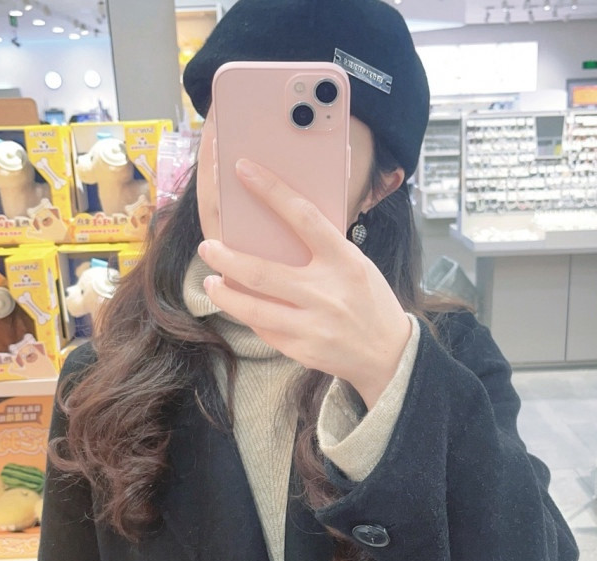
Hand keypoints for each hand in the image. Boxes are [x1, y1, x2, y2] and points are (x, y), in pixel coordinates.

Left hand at [200, 158, 410, 409]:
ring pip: (253, 308)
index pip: (304, 217)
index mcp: (344, 261)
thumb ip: (323, 251)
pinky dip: (249, 316)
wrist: (389, 354)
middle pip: (262, 272)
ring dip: (225, 294)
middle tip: (208, 248)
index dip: (272, 191)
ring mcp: (313, 325)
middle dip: (226, 259)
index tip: (244, 170)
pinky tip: (241, 307)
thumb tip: (276, 231)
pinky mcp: (303, 350)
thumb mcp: (356, 266)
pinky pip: (264, 330)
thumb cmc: (370, 301)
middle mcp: (327, 293)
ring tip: (211, 282)